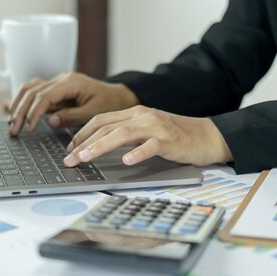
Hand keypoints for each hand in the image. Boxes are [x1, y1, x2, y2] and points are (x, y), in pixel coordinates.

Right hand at [8, 72, 138, 134]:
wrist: (119, 95)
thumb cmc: (110, 103)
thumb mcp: (94, 113)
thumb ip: (72, 116)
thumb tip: (49, 121)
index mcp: (71, 83)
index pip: (45, 96)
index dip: (34, 112)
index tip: (28, 128)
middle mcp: (62, 79)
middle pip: (32, 91)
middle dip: (21, 110)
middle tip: (13, 129)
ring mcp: (58, 81)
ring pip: (30, 87)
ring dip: (18, 104)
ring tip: (11, 121)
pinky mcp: (56, 88)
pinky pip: (35, 89)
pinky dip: (23, 99)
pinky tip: (13, 108)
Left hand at [63, 106, 232, 167]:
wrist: (207, 136)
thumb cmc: (176, 136)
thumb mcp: (148, 130)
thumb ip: (127, 134)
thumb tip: (99, 147)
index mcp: (135, 113)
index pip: (101, 120)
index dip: (81, 134)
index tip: (69, 148)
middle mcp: (142, 117)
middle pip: (106, 127)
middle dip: (83, 143)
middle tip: (69, 159)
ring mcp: (156, 127)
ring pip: (122, 134)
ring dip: (100, 147)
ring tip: (85, 158)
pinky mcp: (169, 140)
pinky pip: (150, 146)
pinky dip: (137, 153)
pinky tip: (127, 162)